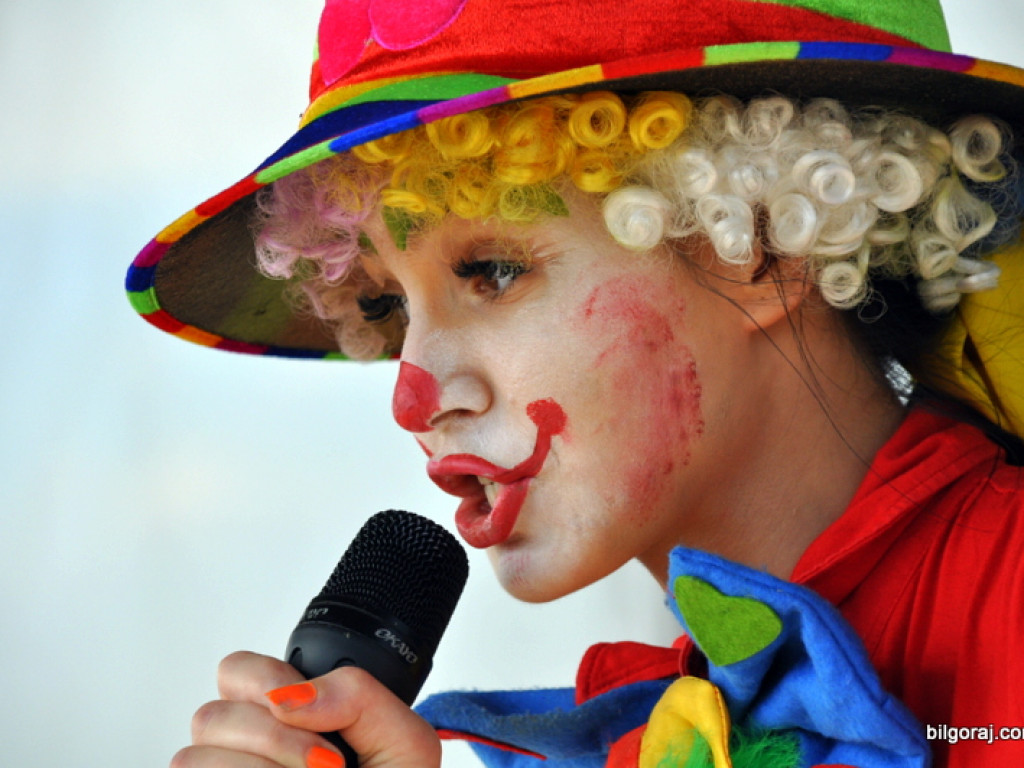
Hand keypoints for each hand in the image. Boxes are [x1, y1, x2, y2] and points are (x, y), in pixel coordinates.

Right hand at [171, 651, 441, 767]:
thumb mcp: (404, 741)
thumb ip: (357, 696)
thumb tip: (289, 697)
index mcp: (288, 716)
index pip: (236, 672)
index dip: (262, 680)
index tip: (299, 707)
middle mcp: (248, 749)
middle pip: (212, 716)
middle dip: (273, 738)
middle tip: (328, 763)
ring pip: (195, 758)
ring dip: (261, 767)